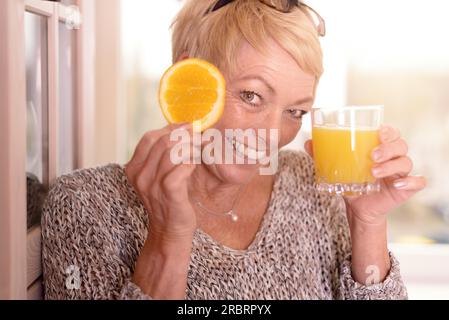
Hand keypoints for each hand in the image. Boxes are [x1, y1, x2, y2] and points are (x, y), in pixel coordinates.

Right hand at [125, 123, 197, 241]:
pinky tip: (196, 164)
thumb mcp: (156, 177)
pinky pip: (181, 168)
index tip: (186, 127)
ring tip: (201, 147)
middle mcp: (139, 175)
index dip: (169, 128)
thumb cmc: (167, 200)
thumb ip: (160, 156)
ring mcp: (152, 184)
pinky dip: (192, 162)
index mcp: (133, 168)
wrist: (169, 231)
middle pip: (161, 141)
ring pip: (172, 151)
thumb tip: (177, 130)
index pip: (149, 137)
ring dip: (191, 146)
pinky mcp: (168, 192)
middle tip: (198, 135)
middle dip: (183, 134)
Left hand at [305, 126, 426, 226]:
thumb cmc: (350, 181)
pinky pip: (418, 182)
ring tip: (373, 172)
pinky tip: (397, 184)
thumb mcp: (336, 168)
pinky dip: (411, 182)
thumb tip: (308, 142)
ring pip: (406, 162)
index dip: (389, 130)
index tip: (378, 132)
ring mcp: (401, 173)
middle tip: (372, 155)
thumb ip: (323, 154)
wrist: (356, 207)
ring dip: (391, 165)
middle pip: (401, 145)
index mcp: (380, 147)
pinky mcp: (406, 188)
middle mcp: (394, 157)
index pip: (391, 132)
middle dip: (388, 148)